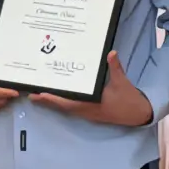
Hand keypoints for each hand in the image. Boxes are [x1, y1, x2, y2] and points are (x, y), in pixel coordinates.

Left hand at [30, 51, 153, 126]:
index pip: (68, 103)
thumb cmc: (129, 99)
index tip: (39, 94)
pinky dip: (62, 101)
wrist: (138, 114)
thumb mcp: (122, 82)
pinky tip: (57, 95)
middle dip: (46, 100)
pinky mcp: (90, 111)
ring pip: (65, 107)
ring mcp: (87, 112)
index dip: (53, 99)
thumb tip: (111, 53)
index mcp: (91, 106)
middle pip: (62, 106)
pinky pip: (72, 106)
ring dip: (52, 101)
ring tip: (38, 94)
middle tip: (30, 94)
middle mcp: (85, 110)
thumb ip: (115, 68)